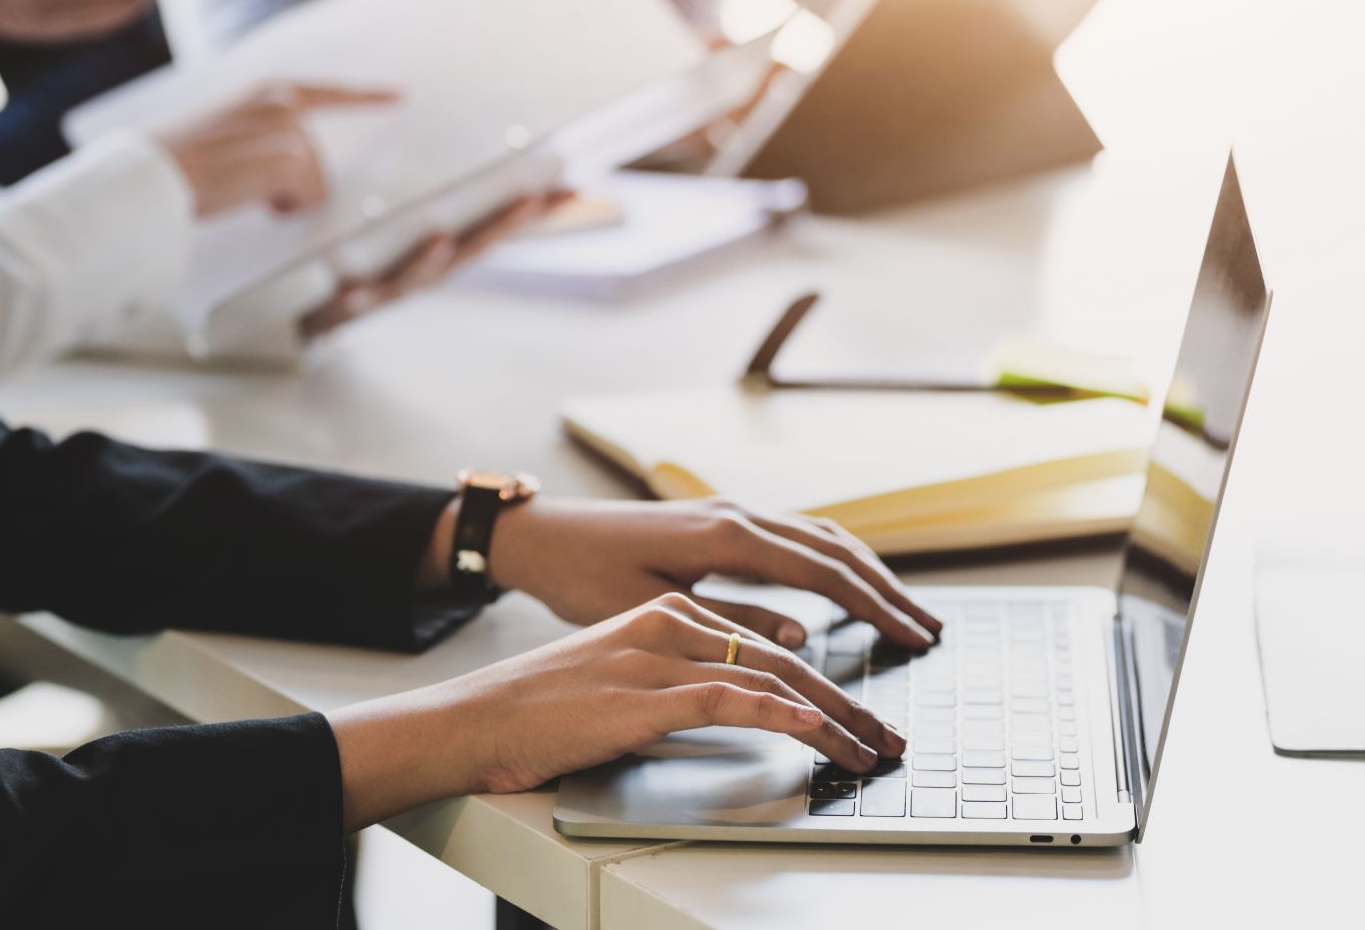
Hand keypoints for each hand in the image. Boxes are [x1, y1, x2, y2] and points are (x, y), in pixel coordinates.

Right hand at [156, 81, 398, 217]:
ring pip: (315, 186)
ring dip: (282, 199)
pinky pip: (308, 199)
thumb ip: (268, 138)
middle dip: (289, 187)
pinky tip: (250, 198)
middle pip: (319, 166)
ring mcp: (289, 128)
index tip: (402, 95)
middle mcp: (283, 101)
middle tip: (240, 182)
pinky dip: (282, 208)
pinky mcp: (290, 156)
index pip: (329, 93)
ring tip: (238, 188)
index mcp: (268, 91)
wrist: (150, 175)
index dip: (368, 97)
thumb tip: (305, 176)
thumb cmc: (180, 165)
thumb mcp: (231, 135)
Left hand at [296, 191, 561, 338]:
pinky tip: (353, 290)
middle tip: (533, 200)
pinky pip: (352, 303)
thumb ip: (446, 206)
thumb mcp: (412, 239)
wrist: (315, 317)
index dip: (531, 209)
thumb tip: (489, 167)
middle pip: (471, 250)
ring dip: (430, 261)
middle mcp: (424, 273)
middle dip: (503, 226)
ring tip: (442, 239)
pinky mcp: (348, 307)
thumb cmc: (369, 272)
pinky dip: (357, 298)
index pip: (496, 226)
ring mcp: (387, 292)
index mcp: (443, 252)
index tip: (569, 189)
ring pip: (415, 278)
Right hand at [328, 593, 907, 827]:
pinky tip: (816, 731)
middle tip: (889, 735)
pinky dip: (784, 714)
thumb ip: (682, 679)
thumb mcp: (623, 679)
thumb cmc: (544, 708)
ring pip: (773, 674)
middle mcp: (672, 624)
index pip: (769, 637)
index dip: (826, 673)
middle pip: (786, 652)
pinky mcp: (645, 694)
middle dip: (849, 699)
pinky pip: (733, 699)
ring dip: (835, 717)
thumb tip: (744, 700)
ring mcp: (660, 656)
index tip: (862, 709)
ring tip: (871, 750)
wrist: (475, 719)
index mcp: (670, 615)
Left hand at [488, 496, 944, 650]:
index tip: (914, 634)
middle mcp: (738, 514)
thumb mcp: (654, 611)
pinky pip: (796, 534)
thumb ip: (729, 624)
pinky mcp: (722, 520)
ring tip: (904, 607)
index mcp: (727, 535)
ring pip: (821, 535)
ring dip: (868, 570)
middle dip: (888, 590)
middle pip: (836, 548)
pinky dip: (834, 558)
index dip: (876, 605)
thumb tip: (801, 637)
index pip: (824, 570)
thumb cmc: (584, 577)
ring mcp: (732, 512)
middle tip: (930, 628)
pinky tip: (847, 582)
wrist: (543, 536)